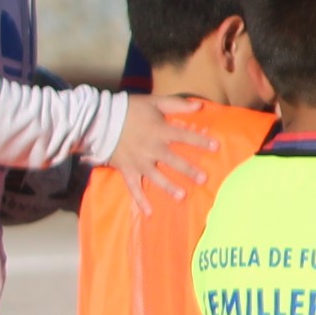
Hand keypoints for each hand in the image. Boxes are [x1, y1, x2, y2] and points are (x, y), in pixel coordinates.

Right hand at [110, 94, 214, 208]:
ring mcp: (139, 161)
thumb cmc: (129, 109)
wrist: (99, 119)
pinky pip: (134, 187)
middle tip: (203, 179)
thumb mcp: (154, 101)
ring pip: (156, 176)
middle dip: (188, 170)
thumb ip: (177, 104)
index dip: (200, 141)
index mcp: (159, 130)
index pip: (184, 136)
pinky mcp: (127, 170)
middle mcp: (151, 148)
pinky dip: (140, 200)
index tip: (217, 147)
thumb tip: (200, 105)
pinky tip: (150, 213)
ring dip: (169, 187)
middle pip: (173, 160)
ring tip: (182, 196)